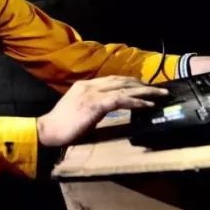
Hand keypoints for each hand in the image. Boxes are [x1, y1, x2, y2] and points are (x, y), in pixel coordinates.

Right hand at [37, 76, 169, 146]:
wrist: (49, 129)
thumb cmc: (61, 125)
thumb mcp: (78, 109)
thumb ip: (92, 105)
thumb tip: (106, 109)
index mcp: (85, 85)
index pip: (112, 79)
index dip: (129, 82)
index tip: (143, 85)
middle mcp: (90, 86)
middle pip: (121, 80)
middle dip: (141, 83)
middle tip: (157, 88)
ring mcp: (93, 93)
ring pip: (125, 88)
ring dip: (145, 91)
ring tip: (160, 94)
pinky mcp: (96, 104)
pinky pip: (121, 100)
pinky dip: (137, 102)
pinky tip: (148, 105)